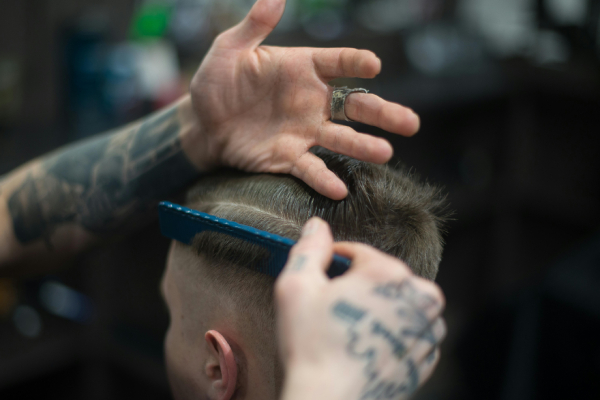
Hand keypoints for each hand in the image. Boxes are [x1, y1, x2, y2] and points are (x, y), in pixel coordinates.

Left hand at [189, 0, 419, 199]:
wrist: (202, 125)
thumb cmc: (216, 82)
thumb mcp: (229, 49)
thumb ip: (254, 26)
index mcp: (302, 68)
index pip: (338, 63)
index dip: (356, 63)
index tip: (372, 66)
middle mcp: (312, 101)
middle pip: (354, 105)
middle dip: (382, 113)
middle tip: (410, 123)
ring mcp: (304, 131)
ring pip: (341, 139)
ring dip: (363, 146)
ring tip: (385, 153)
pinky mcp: (289, 158)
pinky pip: (310, 168)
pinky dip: (324, 178)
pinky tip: (340, 189)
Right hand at [275, 218, 445, 399]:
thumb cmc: (312, 346)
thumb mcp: (296, 287)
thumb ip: (308, 249)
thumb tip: (317, 225)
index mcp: (389, 274)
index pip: (359, 252)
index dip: (334, 263)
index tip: (321, 280)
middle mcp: (418, 298)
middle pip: (384, 276)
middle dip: (359, 285)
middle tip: (333, 310)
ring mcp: (426, 331)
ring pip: (401, 303)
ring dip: (380, 307)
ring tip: (350, 328)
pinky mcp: (425, 358)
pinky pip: (411, 332)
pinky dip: (393, 332)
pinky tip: (366, 344)